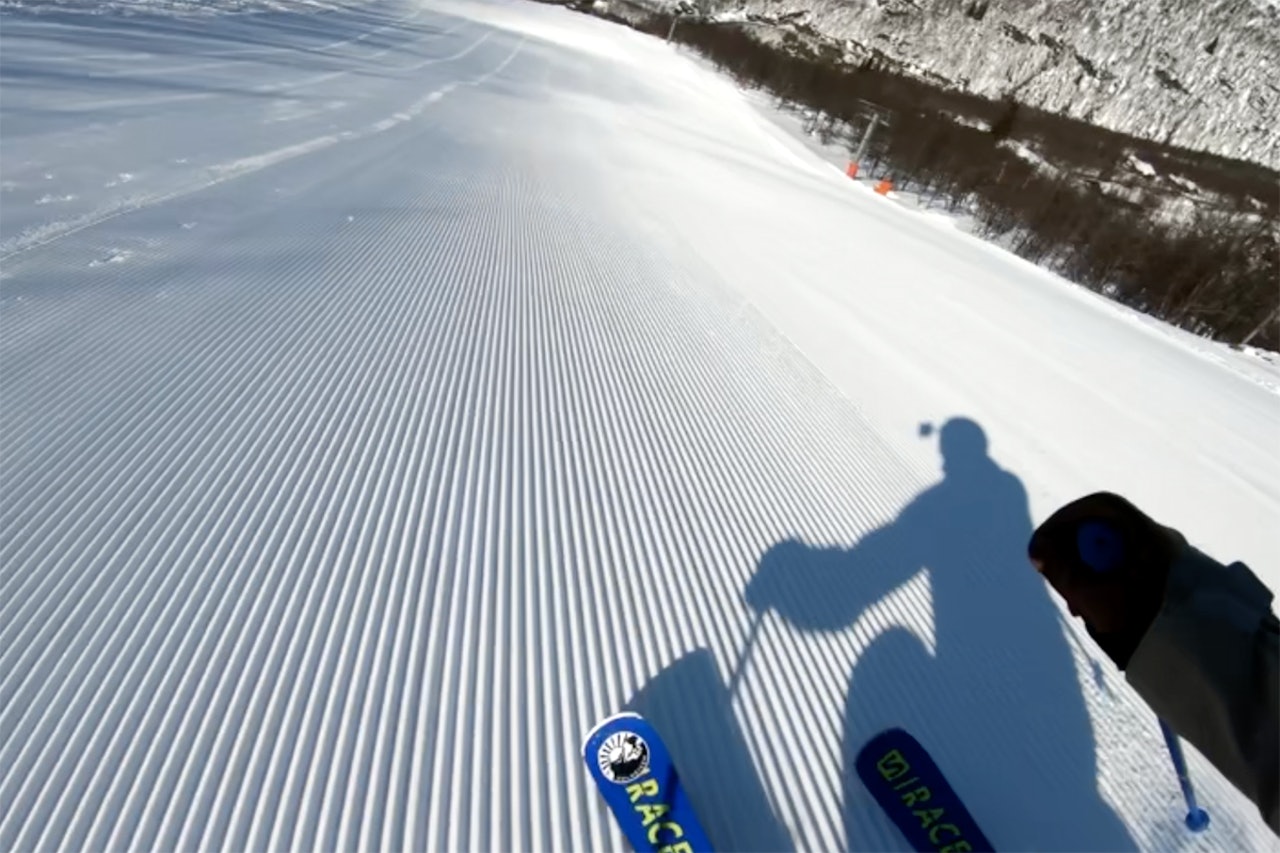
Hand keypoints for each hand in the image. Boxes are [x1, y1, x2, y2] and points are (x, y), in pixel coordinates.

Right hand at [1028, 492, 1180, 667]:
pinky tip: (1101, 612)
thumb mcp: (1092, 595)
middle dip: (1072, 553)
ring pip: (1116, 555)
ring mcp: (1169, 562)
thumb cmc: (1144, 621)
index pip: (1098, 507)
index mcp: (1148, 533)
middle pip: (1105, 532)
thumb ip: (1060, 567)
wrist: (1202, 656)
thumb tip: (1038, 548)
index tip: (1042, 546)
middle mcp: (1162, 540)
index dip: (1062, 520)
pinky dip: (1109, 585)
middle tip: (1055, 578)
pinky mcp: (1170, 584)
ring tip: (1079, 605)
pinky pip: (1130, 572)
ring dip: (1089, 574)